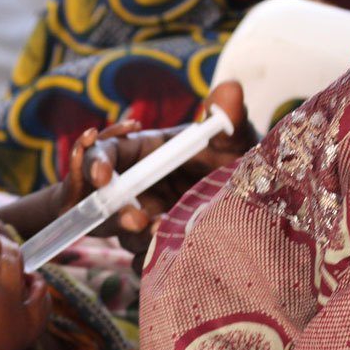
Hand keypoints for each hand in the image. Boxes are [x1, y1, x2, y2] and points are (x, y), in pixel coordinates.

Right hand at [62, 81, 255, 269]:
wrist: (254, 203)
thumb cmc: (235, 162)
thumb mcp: (235, 140)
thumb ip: (230, 118)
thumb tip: (230, 88)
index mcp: (142, 153)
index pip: (105, 155)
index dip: (94, 163)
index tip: (101, 176)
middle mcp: (136, 188)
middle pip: (103, 200)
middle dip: (114, 211)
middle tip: (138, 219)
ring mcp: (142, 220)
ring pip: (123, 234)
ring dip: (138, 236)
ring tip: (166, 234)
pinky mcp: (154, 249)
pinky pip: (143, 260)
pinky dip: (153, 261)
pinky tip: (175, 258)